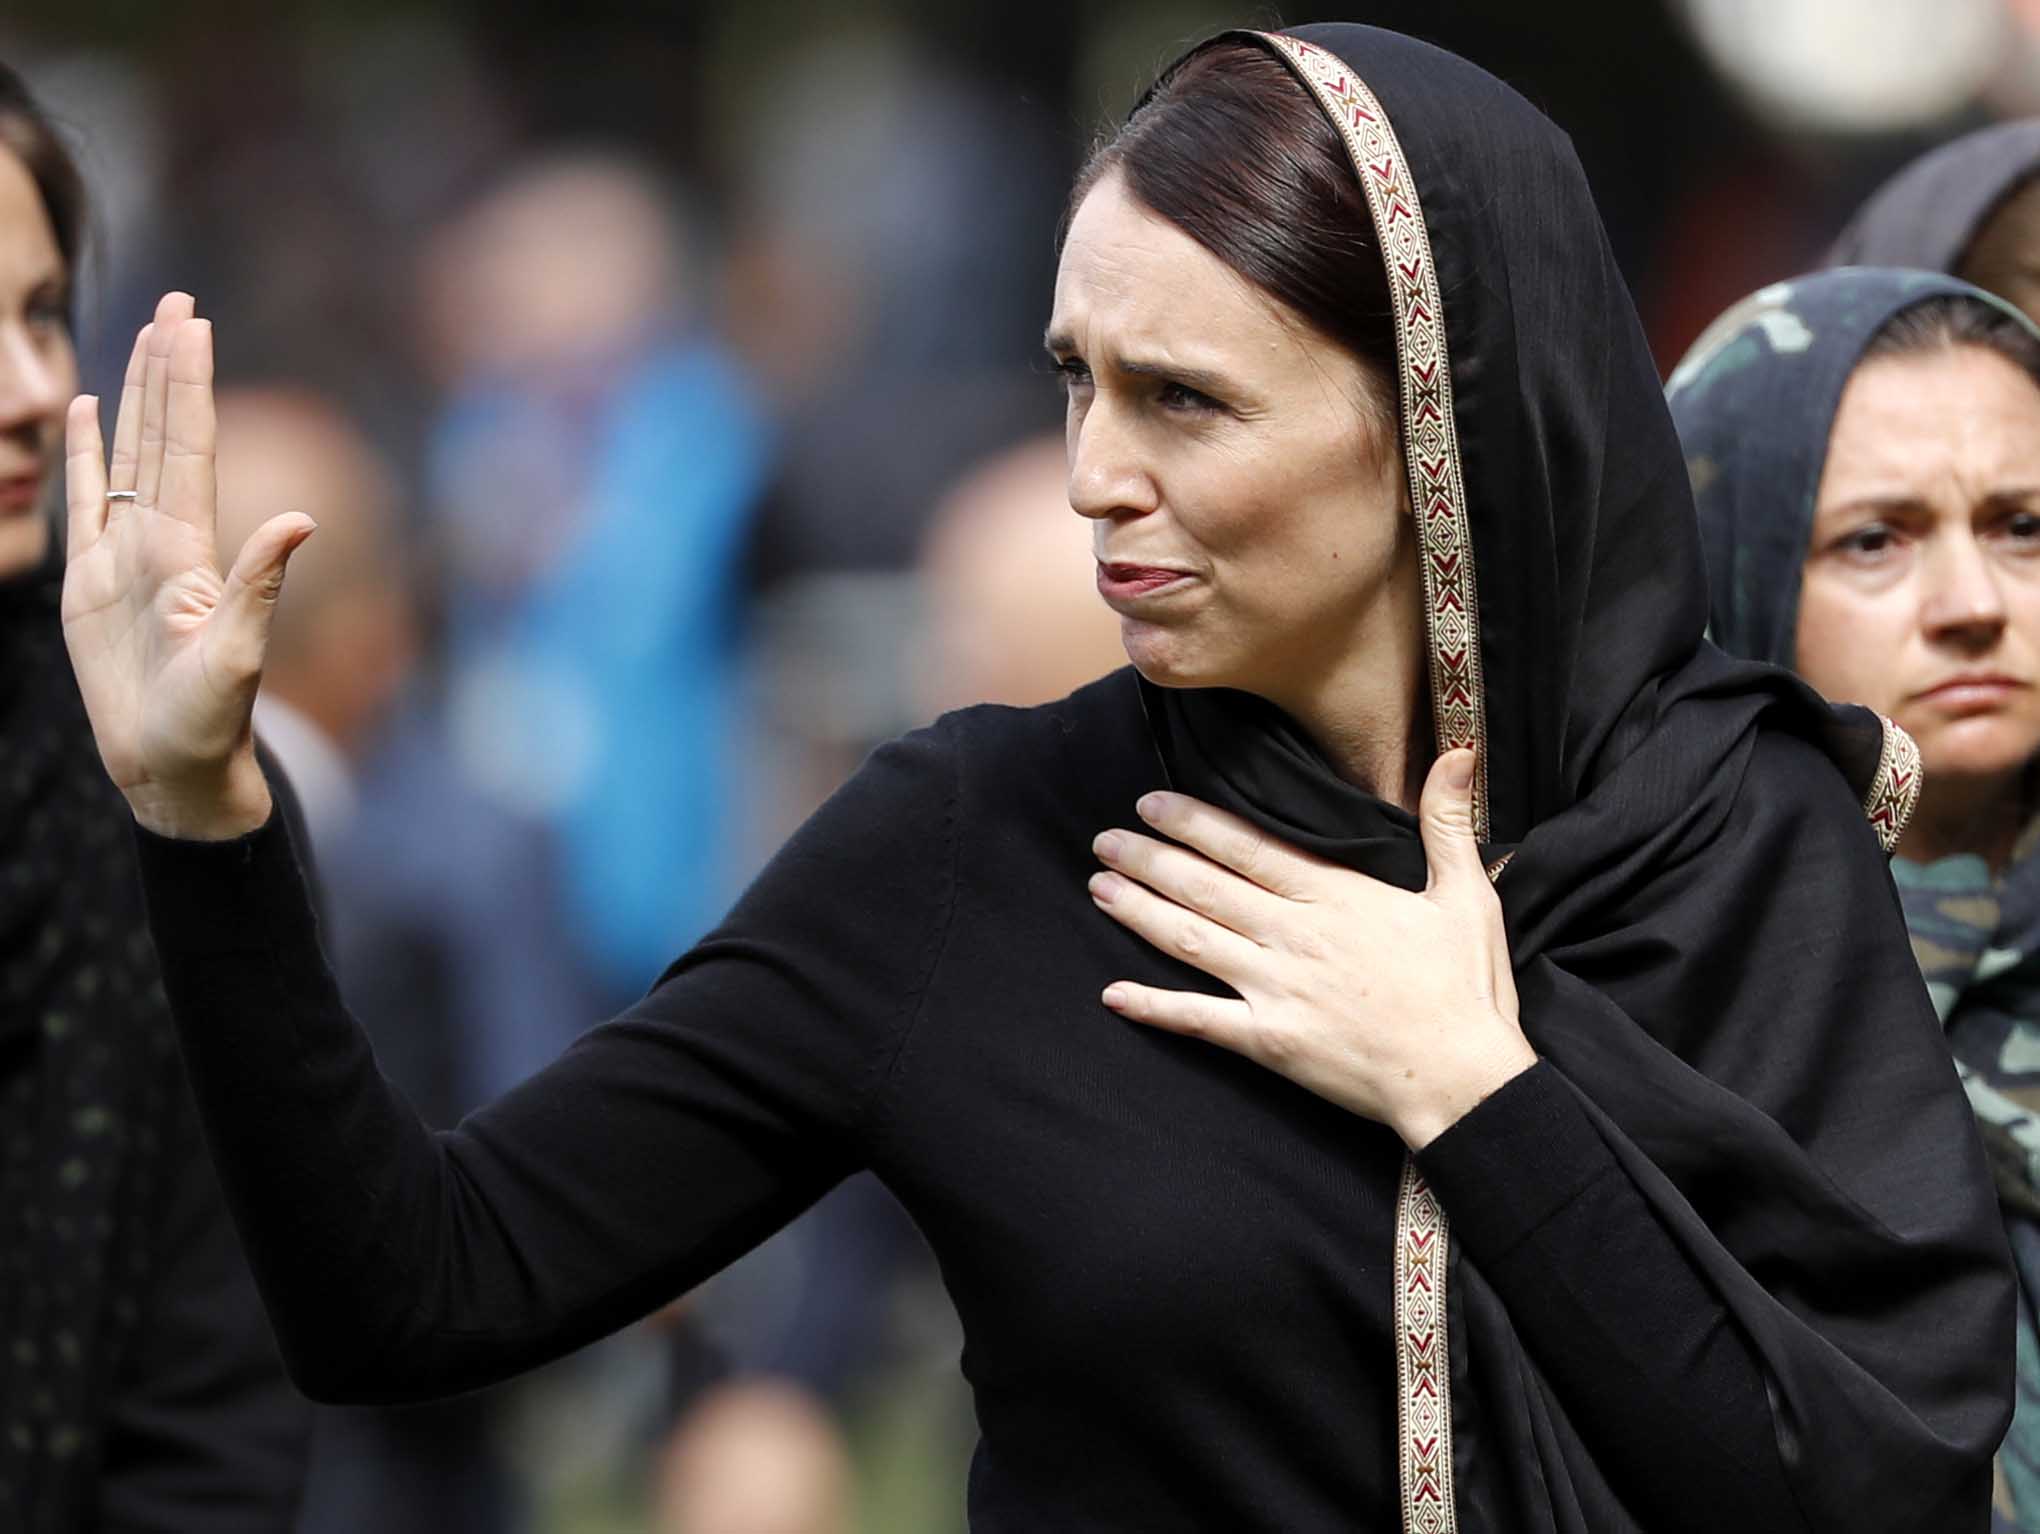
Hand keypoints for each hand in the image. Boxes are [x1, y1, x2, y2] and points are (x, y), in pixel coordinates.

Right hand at [61, 293, 313, 838]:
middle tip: (177, 301)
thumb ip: (261, 585)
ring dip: (133, 396)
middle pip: (164, 434)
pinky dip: (85, 454)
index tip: (191, 321)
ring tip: (141, 336)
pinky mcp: (88, 581)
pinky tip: (83, 411)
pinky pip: (84, 501)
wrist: (173, 768)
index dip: (189, 383)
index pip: (191, 445)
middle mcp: (163, 540)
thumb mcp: (236, 654)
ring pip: (128, 455)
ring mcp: (125, 555)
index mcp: (193, 548)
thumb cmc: (208, 723)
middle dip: (168, 368)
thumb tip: (302, 520)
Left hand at [1088, 749, 1533, 1148]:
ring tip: (1098, 886)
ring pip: (1192, 941)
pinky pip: (1199, 1020)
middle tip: (1105, 839)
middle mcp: (1294, 936)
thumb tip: (1458, 753)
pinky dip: (1154, 1006)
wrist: (1463, 1081)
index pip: (1248, 848)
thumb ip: (1448, 823)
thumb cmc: (1466, 989)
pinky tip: (1113, 993)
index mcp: (1335, 896)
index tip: (1151, 803)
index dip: (1194, 824)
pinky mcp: (1269, 1042)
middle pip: (1205, 887)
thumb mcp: (1467, 895)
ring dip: (1139, 912)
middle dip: (1149, 859)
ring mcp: (1276, 989)